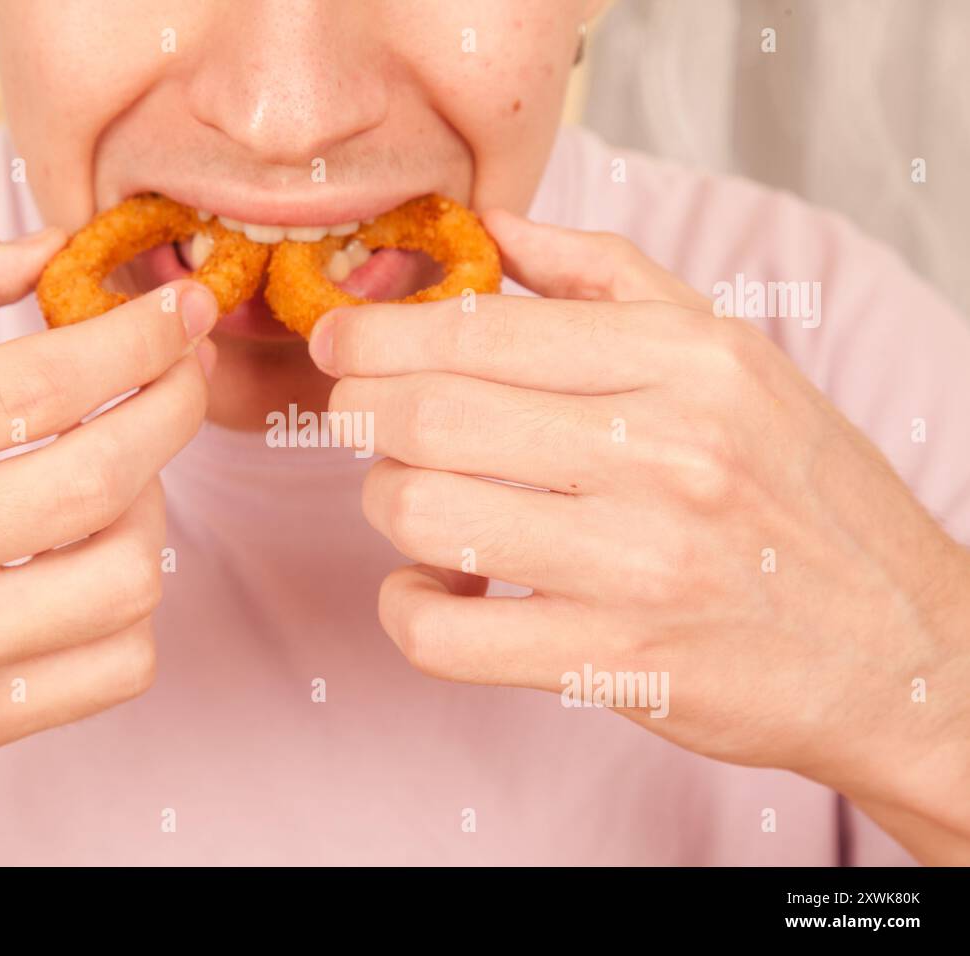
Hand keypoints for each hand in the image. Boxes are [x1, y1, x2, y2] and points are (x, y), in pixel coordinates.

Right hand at [0, 231, 218, 861]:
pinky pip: (120, 667)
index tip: (181, 310)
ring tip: (118, 475)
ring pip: (126, 576)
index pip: (36, 384)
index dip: (136, 339)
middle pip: (98, 477)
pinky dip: (136, 604)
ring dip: (152, 507)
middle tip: (183, 371)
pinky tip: (94, 562)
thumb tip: (53, 249)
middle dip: (174, 405)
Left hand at [311, 211, 969, 862]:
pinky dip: (407, 608)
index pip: (478, 329)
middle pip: (428, 415)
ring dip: (386, 506)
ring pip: (422, 513)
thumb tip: (497, 228)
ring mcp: (641, 562)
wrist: (903, 647)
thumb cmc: (805, 495)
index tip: (338, 342)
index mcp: (687, 360)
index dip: (375, 334)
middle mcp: (667, 451)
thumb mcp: (737, 355)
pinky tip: (437, 589)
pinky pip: (444, 632)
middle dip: (357, 414)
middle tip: (356, 421)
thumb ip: (611, 276)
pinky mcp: (618, 658)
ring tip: (414, 503)